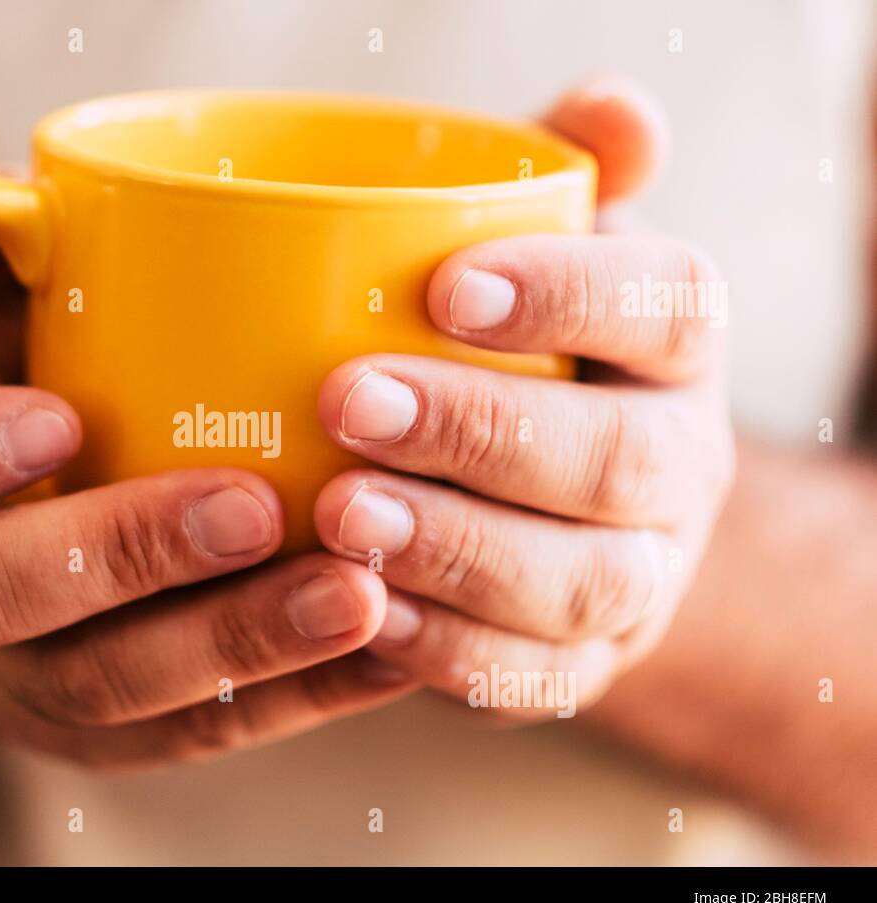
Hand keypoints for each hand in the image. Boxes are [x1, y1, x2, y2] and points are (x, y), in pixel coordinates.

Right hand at [0, 154, 415, 770]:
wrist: (32, 534)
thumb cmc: (19, 384)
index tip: (56, 412)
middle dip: (124, 554)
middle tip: (253, 508)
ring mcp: (17, 677)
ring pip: (106, 686)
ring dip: (236, 642)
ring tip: (357, 591)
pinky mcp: (109, 736)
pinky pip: (195, 734)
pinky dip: (299, 696)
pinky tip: (392, 648)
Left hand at [313, 79, 734, 720]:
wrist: (548, 498)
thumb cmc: (517, 346)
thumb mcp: (542, 249)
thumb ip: (561, 180)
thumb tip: (610, 109)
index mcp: (677, 348)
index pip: (667, 308)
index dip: (568, 297)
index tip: (443, 288)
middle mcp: (679, 465)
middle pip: (616, 458)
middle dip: (482, 433)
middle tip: (349, 403)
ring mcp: (639, 576)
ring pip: (579, 582)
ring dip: (456, 551)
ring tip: (340, 520)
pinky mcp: (580, 665)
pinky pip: (530, 676)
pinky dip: (445, 650)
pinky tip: (360, 613)